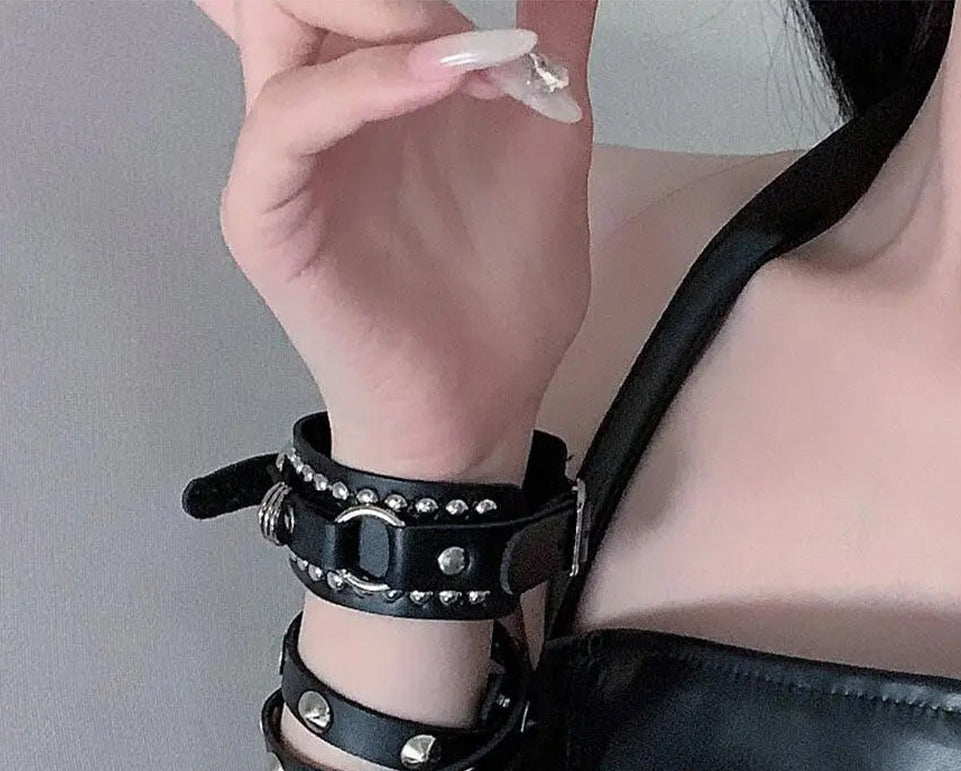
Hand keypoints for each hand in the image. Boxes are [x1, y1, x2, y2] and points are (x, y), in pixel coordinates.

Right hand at [193, 0, 598, 477]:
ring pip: (277, 22)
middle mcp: (317, 108)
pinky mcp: (268, 216)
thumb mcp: (545, 144)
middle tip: (470, 39)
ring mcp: (285, 160)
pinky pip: (287, 121)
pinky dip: (361, 86)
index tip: (496, 36)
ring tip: (469, 61)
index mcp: (369, 83)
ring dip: (379, 14)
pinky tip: (443, 79)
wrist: (479, 400)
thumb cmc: (503, 293)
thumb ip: (552, 45)